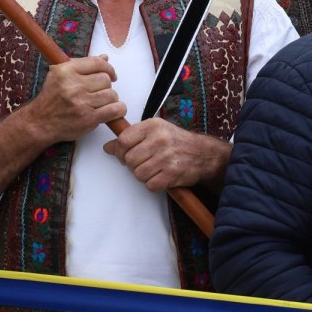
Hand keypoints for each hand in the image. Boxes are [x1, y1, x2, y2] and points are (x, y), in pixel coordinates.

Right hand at [26, 55, 125, 143]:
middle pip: (105, 79)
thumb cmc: (51, 98)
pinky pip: (114, 110)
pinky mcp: (89, 119)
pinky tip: (113, 110)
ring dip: (111, 99)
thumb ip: (83, 65)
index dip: (108, 68)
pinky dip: (118, 110)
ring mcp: (82, 103)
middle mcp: (74, 86)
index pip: (97, 63)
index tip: (110, 74)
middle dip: (106, 85)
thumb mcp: (59, 75)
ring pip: (111, 94)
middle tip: (99, 91)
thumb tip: (105, 57)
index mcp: (66, 71)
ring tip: (102, 102)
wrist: (40, 123)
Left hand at [103, 118, 230, 192]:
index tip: (125, 155)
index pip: (124, 140)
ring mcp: (167, 157)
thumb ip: (131, 137)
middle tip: (143, 163)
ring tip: (154, 169)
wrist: (203, 153)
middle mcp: (159, 139)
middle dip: (133, 165)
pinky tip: (161, 176)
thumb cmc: (175, 141)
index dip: (120, 151)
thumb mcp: (154, 131)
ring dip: (144, 176)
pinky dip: (154, 184)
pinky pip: (151, 185)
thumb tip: (108, 148)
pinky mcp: (173, 173)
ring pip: (139, 174)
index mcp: (152, 126)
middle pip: (130, 160)